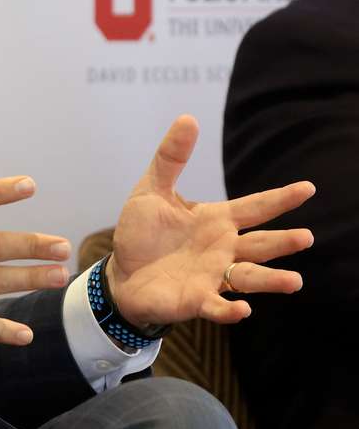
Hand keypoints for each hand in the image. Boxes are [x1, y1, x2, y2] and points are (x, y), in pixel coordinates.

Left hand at [108, 114, 314, 327]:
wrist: (121, 273)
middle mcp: (223, 249)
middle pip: (261, 244)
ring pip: (250, 278)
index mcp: (216, 220)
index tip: (308, 188)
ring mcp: (213, 276)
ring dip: (271, 280)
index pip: (255, 207)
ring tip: (295, 280)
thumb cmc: (141, 233)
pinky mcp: (197, 300)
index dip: (280, 198)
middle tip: (306, 236)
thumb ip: (170, 158)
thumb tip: (188, 118)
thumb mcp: (151, 190)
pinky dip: (231, 310)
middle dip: (283, 241)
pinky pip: (218, 306)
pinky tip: (243, 310)